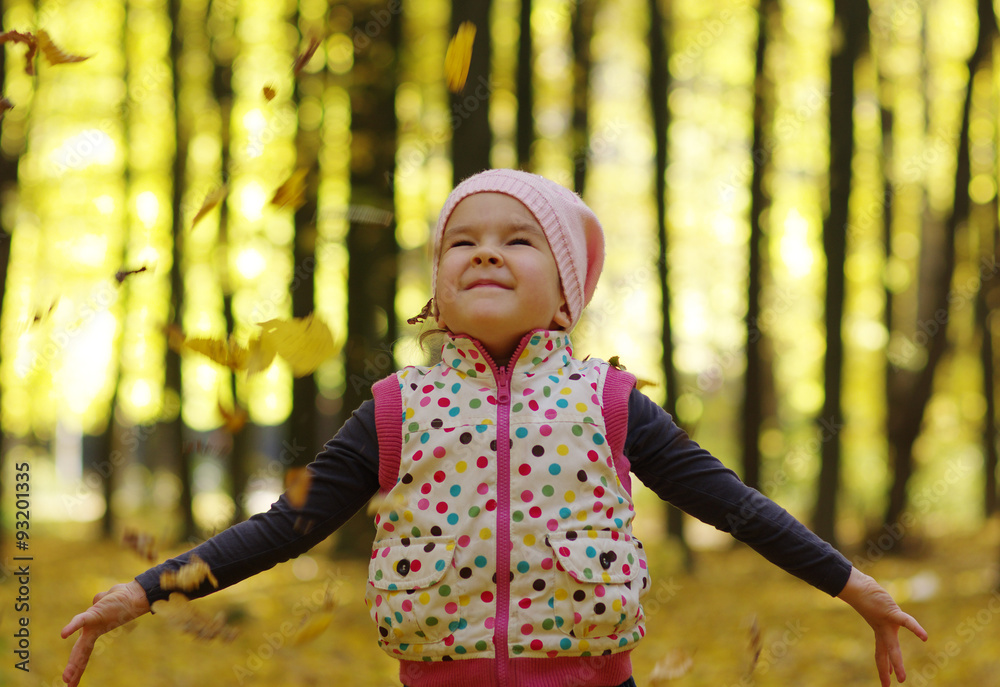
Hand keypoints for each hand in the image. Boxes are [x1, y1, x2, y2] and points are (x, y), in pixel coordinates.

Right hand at [61, 581, 149, 686]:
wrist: (135, 594)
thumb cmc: (120, 599)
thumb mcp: (104, 603)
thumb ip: (98, 604)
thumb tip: (96, 601)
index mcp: (93, 632)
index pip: (83, 653)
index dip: (78, 667)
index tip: (72, 684)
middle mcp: (93, 631)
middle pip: (81, 653)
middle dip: (75, 669)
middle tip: (68, 685)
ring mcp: (94, 624)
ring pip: (81, 645)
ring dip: (75, 662)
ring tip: (67, 677)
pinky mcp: (95, 614)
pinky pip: (81, 620)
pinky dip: (73, 626)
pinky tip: (63, 634)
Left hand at [837, 567, 927, 685]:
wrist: (857, 585)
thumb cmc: (866, 596)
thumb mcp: (876, 610)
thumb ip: (882, 615)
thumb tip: (882, 612)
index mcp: (880, 632)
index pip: (881, 654)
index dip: (884, 668)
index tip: (887, 681)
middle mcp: (882, 631)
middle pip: (884, 655)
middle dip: (885, 671)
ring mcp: (886, 623)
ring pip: (892, 646)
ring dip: (896, 663)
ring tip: (902, 679)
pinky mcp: (891, 612)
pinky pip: (906, 621)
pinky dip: (915, 628)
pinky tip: (924, 637)